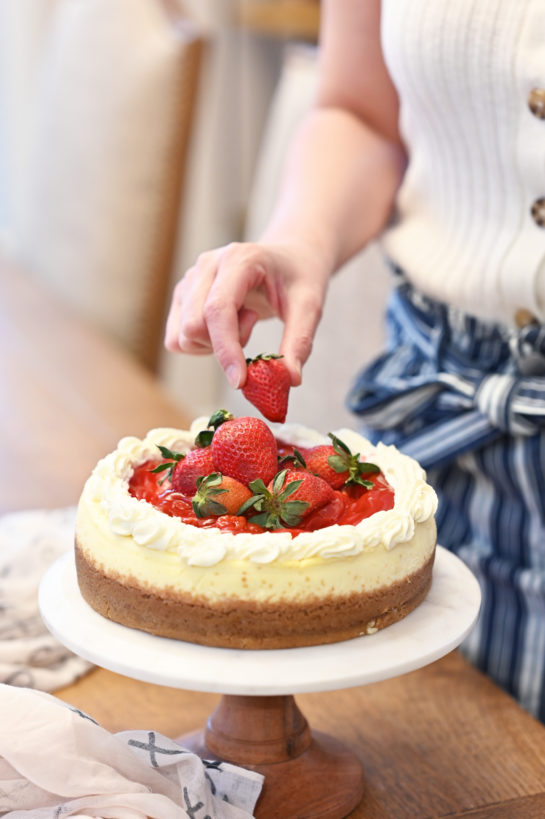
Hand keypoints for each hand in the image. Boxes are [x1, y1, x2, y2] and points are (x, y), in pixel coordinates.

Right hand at [164, 240, 330, 387]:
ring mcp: (190, 279)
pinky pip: (177, 338)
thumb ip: (300, 341)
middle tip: (252, 324)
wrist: (289, 258)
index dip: (226, 349)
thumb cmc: (300, 277)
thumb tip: (290, 380)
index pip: (218, 310)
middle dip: (225, 345)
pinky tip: (227, 325)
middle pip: (194, 326)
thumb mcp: (310, 306)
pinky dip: (201, 345)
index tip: (241, 381)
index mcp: (238, 260)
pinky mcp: (183, 296)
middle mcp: (206, 265)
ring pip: (183, 335)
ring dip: (214, 345)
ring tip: (243, 320)